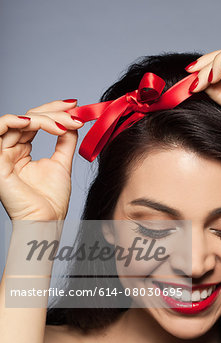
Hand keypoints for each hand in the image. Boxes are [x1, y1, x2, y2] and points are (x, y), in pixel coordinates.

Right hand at [0, 100, 83, 220]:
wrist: (46, 221)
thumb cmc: (51, 201)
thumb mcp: (62, 163)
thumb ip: (65, 141)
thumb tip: (72, 120)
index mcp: (22, 151)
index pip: (35, 121)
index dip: (54, 110)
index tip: (76, 106)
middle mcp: (10, 150)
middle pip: (27, 117)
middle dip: (53, 112)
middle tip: (75, 114)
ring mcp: (3, 154)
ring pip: (18, 121)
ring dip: (42, 118)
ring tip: (62, 124)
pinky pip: (0, 129)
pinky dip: (16, 120)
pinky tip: (35, 122)